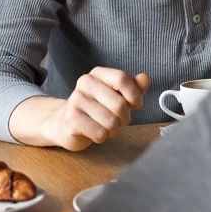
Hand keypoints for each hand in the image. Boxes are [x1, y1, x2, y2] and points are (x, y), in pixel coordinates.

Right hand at [11, 68, 149, 150]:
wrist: (64, 123)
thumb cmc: (95, 109)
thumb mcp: (115, 96)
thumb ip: (132, 87)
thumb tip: (145, 78)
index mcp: (98, 74)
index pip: (121, 78)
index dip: (134, 95)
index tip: (136, 105)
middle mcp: (85, 83)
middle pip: (119, 103)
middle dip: (125, 118)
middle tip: (118, 120)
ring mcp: (76, 100)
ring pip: (111, 121)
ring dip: (113, 129)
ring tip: (104, 126)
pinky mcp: (72, 119)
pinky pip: (100, 133)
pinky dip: (102, 137)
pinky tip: (94, 132)